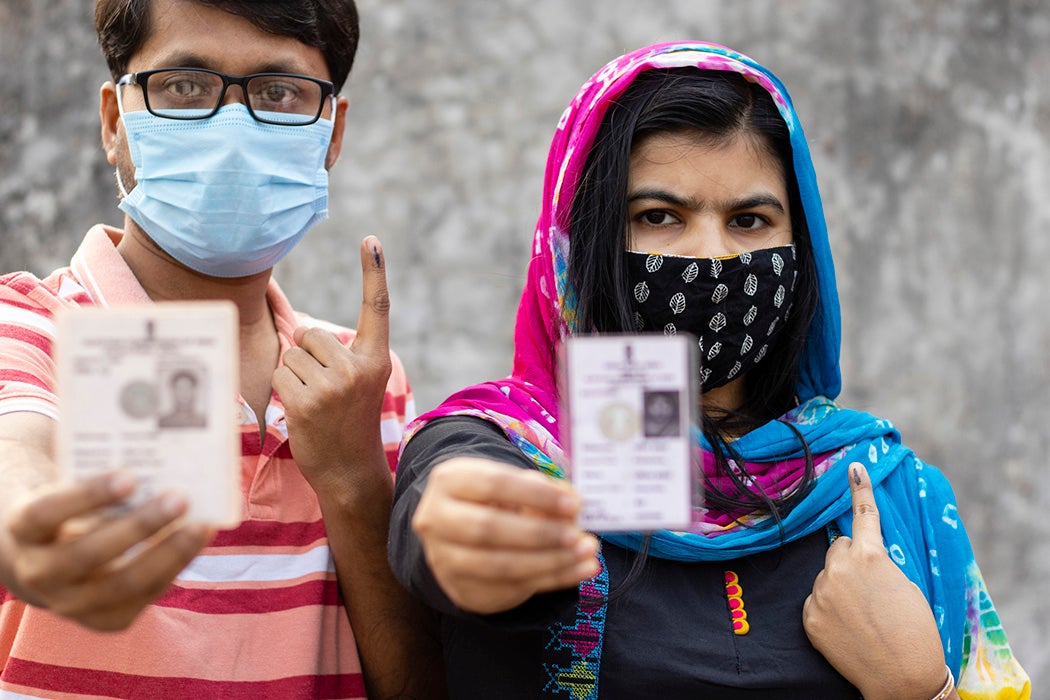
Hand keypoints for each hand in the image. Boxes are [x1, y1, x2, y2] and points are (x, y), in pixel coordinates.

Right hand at [2, 471, 211, 630]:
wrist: (53, 562)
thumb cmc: (74, 510)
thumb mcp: (74, 491)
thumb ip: (107, 482)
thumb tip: (165, 463)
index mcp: (24, 530)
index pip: (47, 512)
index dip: (88, 495)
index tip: (130, 476)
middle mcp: (39, 572)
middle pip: (88, 554)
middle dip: (140, 526)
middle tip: (180, 498)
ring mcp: (70, 603)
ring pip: (122, 584)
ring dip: (167, 553)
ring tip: (199, 525)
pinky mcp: (104, 621)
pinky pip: (144, 596)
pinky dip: (175, 567)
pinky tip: (198, 541)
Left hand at [273, 236, 392, 491]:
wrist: (350, 472)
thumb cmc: (350, 423)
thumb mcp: (360, 383)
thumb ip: (340, 354)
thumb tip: (298, 330)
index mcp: (376, 359)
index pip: (376, 308)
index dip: (373, 272)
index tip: (371, 239)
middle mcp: (357, 367)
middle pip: (311, 334)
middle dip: (307, 356)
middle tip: (325, 390)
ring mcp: (331, 385)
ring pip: (290, 355)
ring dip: (293, 376)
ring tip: (315, 404)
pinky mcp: (304, 401)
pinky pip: (278, 375)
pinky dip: (283, 391)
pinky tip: (303, 414)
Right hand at [412, 456, 599, 613]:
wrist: (457, 533)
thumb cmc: (492, 499)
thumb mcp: (510, 484)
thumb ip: (539, 489)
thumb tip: (573, 504)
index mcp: (449, 480)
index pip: (493, 484)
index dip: (536, 495)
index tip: (573, 503)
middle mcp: (436, 519)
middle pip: (489, 528)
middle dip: (539, 533)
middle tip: (577, 534)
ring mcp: (444, 559)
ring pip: (500, 565)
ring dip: (550, 561)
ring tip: (587, 553)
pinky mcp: (462, 589)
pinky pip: (513, 588)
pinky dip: (554, 579)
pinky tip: (581, 570)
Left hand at [803, 462, 949, 699]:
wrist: (901, 677)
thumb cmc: (914, 631)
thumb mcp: (905, 586)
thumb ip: (879, 564)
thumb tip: (861, 558)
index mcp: (869, 555)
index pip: (863, 516)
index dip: (859, 489)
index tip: (854, 466)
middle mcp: (838, 567)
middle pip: (840, 549)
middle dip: (853, 562)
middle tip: (873, 591)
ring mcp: (820, 592)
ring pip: (827, 576)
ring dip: (840, 587)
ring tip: (863, 616)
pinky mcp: (808, 615)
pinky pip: (817, 600)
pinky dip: (829, 610)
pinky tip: (847, 628)